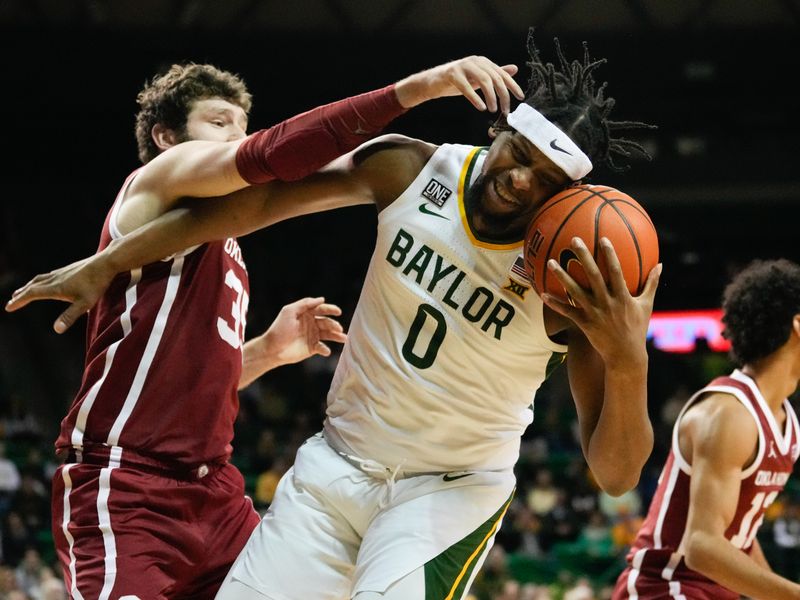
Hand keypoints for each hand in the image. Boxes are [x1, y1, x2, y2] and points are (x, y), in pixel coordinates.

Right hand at [5, 254, 115, 332]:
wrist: (106, 262)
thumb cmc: (97, 284)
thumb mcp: (85, 303)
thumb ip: (70, 316)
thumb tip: (57, 329)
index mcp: (56, 287)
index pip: (32, 294)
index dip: (19, 301)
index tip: (9, 307)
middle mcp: (55, 278)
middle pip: (33, 286)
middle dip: (21, 294)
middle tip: (12, 301)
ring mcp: (62, 272)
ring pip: (40, 279)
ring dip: (29, 286)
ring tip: (23, 291)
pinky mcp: (69, 269)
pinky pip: (48, 276)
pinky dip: (40, 281)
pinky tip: (45, 283)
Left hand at [261, 297, 346, 367]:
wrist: (272, 348)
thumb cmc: (279, 328)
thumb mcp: (289, 311)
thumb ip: (305, 304)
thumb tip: (322, 299)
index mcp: (307, 314)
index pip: (322, 310)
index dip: (331, 310)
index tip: (338, 312)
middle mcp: (312, 324)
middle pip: (327, 322)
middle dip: (334, 325)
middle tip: (338, 328)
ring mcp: (313, 336)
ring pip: (328, 335)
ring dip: (336, 336)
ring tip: (343, 338)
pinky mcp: (312, 348)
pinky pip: (322, 347)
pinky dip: (325, 349)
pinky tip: (326, 351)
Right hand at [396, 55, 524, 113]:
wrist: (432, 83)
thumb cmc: (455, 81)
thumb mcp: (477, 78)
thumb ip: (494, 74)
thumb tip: (514, 69)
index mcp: (483, 62)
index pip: (502, 74)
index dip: (512, 86)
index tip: (520, 98)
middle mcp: (475, 61)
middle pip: (495, 78)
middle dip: (503, 95)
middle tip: (505, 110)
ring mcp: (463, 66)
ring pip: (483, 80)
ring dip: (491, 97)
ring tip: (493, 109)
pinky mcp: (452, 74)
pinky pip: (466, 87)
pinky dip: (475, 98)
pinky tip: (480, 107)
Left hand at [541, 237, 660, 364]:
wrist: (626, 355)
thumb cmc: (637, 328)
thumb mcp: (647, 305)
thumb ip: (652, 283)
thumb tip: (661, 265)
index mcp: (623, 296)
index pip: (616, 271)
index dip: (610, 254)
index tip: (603, 238)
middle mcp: (607, 302)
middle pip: (593, 275)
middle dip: (583, 256)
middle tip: (574, 240)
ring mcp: (594, 313)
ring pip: (575, 291)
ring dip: (562, 276)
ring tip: (551, 261)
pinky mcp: (584, 323)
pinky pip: (567, 311)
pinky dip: (555, 303)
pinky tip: (542, 294)